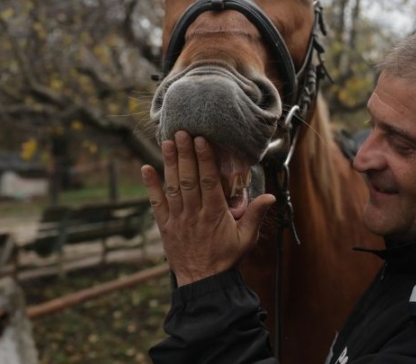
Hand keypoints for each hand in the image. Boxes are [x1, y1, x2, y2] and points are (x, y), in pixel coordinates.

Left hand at [142, 131, 274, 285]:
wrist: (203, 282)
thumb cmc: (227, 258)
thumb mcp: (247, 238)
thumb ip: (256, 215)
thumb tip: (270, 196)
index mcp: (215, 214)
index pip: (208, 182)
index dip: (204, 160)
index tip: (201, 141)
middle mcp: (194, 214)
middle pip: (189, 179)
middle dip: (185, 155)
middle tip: (182, 133)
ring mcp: (178, 219)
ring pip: (172, 187)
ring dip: (169, 163)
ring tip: (168, 142)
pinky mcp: (166, 226)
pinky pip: (156, 204)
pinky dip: (150, 186)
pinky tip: (145, 169)